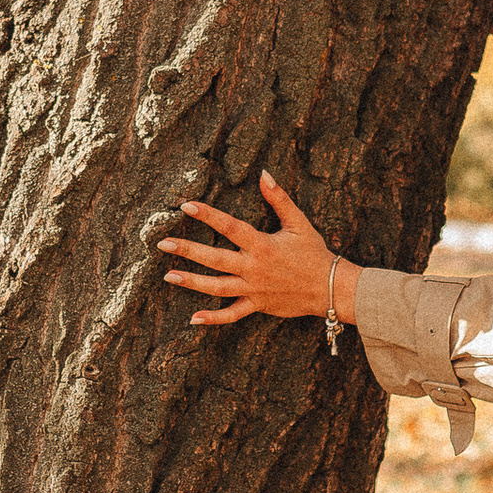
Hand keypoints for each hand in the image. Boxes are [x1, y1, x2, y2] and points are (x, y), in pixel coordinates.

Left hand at [162, 172, 348, 326]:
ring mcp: (253, 289)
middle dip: (187, 250)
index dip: (207, 215)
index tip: (186, 205)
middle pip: (214, 258)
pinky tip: (194, 319)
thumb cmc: (314, 253)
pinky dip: (213, 319)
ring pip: (216, 287)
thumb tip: (264, 174)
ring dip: (191, 282)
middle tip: (162, 244)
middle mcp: (253, 267)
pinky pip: (232, 315)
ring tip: (168, 276)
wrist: (330, 288)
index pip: (229, 226)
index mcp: (262, 244)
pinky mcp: (257, 305)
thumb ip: (279, 199)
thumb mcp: (299, 223)